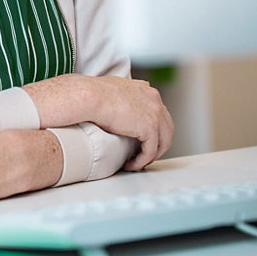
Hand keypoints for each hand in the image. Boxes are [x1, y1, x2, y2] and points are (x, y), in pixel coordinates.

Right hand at [25, 74, 173, 170]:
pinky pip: (150, 151)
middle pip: (166, 128)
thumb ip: (124, 96)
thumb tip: (116, 105)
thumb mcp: (114, 89)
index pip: (159, 113)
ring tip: (137, 163)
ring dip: (151, 155)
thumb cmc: (93, 93)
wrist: (90, 96)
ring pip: (163, 142)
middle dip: (157, 144)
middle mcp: (155, 100)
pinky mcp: (150, 128)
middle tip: (142, 155)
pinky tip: (131, 165)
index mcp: (147, 90)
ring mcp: (155, 113)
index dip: (154, 129)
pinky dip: (141, 161)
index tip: (142, 141)